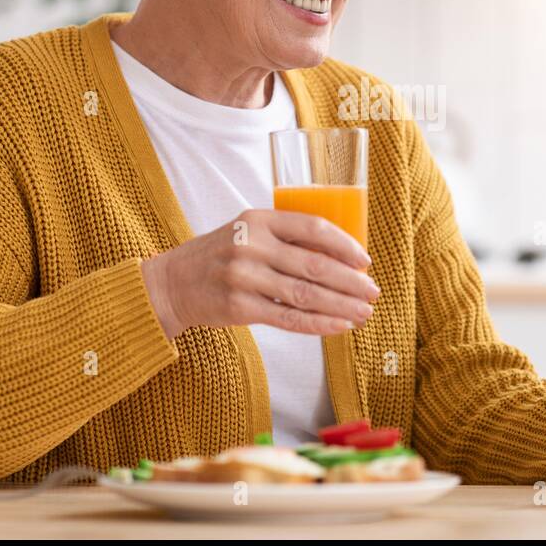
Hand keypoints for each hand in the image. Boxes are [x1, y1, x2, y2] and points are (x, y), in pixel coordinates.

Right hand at [140, 209, 378, 338]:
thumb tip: (343, 255)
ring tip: (364, 313)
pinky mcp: (239, 307)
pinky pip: (288, 318)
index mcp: (260, 218)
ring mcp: (244, 277)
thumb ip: (286, 238)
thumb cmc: (222, 254)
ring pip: (305, 294)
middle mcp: (251, 245)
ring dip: (341, 306)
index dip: (345, 244)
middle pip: (315, 264)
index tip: (365, 260)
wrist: (172, 282)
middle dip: (351, 281)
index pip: (313, 227)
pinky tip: (340, 326)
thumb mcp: (249, 231)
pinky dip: (318, 324)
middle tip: (373, 292)